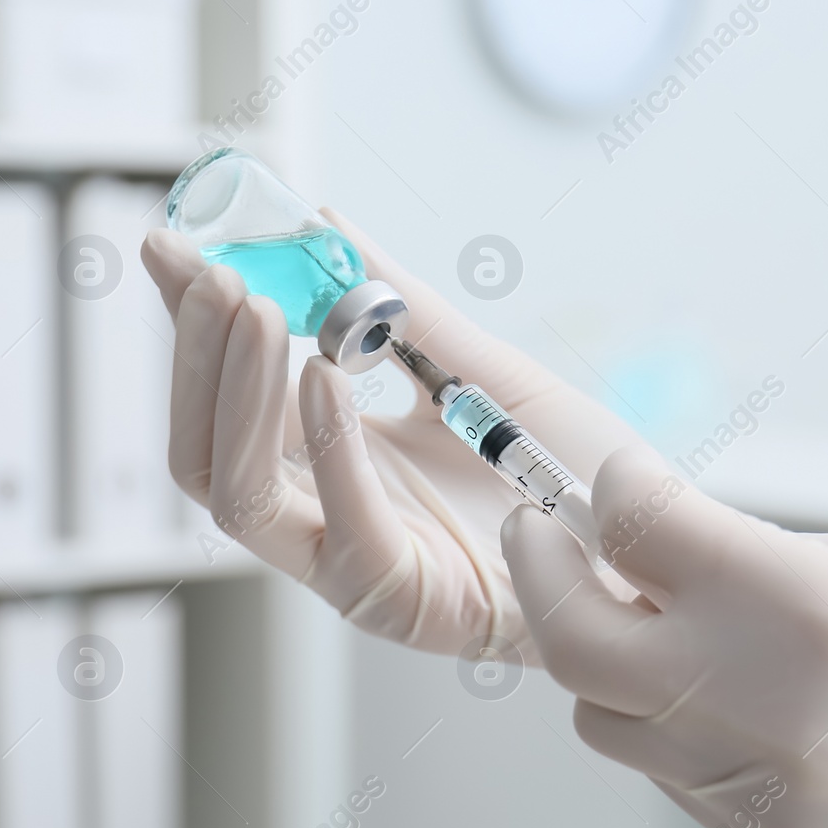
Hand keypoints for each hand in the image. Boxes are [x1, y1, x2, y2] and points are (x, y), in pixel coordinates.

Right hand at [140, 211, 636, 652]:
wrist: (656, 549)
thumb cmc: (576, 473)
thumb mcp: (486, 373)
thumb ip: (406, 314)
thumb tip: (325, 226)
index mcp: (341, 464)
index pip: (234, 399)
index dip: (194, 328)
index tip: (171, 247)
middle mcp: (332, 517)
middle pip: (211, 452)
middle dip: (197, 359)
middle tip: (211, 275)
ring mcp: (358, 565)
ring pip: (243, 495)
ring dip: (238, 396)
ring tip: (254, 307)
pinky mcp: (405, 602)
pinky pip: (341, 528)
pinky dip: (327, 448)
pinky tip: (322, 371)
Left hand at [502, 446, 827, 827]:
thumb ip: (790, 555)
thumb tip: (693, 544)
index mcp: (821, 610)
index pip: (642, 532)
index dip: (608, 491)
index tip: (607, 479)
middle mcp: (775, 712)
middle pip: (574, 642)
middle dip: (544, 574)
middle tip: (552, 537)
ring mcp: (770, 798)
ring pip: (607, 722)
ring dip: (606, 660)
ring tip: (651, 618)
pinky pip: (673, 779)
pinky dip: (671, 725)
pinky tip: (724, 692)